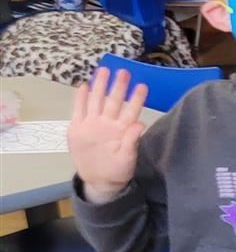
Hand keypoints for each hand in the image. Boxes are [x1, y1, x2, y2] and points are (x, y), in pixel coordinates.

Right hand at [70, 67, 147, 199]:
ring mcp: (92, 124)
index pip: (130, 111)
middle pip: (113, 101)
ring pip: (96, 101)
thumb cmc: (116, 170)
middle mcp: (107, 123)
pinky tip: (83, 86)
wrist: (98, 181)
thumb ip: (132, 141)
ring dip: (99, 86)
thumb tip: (141, 124)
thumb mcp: (127, 159)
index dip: (136, 98)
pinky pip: (79, 110)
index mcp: (121, 130)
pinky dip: (80, 99)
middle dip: (118, 86)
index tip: (142, 85)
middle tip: (124, 71)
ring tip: (104, 70)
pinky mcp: (78, 128)